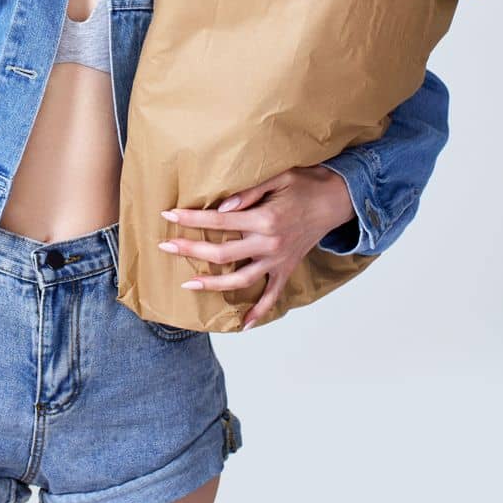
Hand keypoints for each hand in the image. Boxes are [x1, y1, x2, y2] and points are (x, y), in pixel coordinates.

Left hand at [157, 164, 355, 331]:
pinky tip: (243, 325)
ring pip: (241, 280)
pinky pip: (272, 296)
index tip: (168, 215)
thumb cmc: (305, 184)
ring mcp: (278, 261)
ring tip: (188, 284)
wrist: (337, 199)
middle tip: (165, 247)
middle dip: (190, 250)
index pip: (219, 221)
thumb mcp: (278, 177)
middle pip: (222, 253)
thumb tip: (220, 208)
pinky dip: (259, 312)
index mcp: (265, 219)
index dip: (191, 218)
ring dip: (213, 284)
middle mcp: (269, 244)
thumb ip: (248, 193)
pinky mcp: (287, 269)